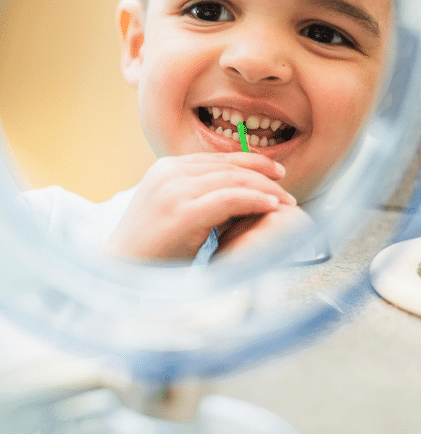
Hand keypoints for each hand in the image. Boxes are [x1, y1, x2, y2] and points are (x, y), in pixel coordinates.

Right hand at [97, 152, 295, 260]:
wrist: (120, 275)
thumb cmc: (153, 250)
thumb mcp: (178, 211)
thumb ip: (205, 197)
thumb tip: (245, 194)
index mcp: (167, 168)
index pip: (218, 159)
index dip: (252, 162)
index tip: (276, 173)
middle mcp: (170, 172)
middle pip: (229, 166)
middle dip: (264, 175)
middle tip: (287, 188)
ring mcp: (174, 190)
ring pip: (233, 180)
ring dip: (266, 189)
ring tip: (286, 202)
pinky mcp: (182, 211)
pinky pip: (229, 198)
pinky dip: (255, 200)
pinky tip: (271, 207)